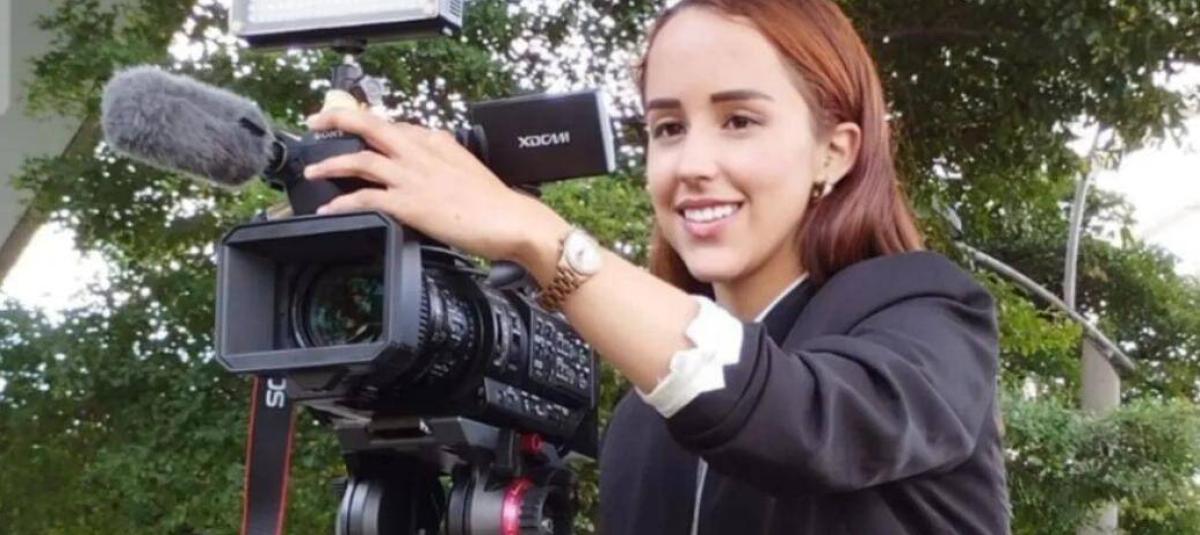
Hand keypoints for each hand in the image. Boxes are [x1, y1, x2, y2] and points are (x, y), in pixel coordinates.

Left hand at [303, 109, 569, 263]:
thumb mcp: (466, 168)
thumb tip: (431, 156)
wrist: (511, 220)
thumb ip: (444, 159)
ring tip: (313, 171)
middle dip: (337, 120)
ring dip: (331, 162)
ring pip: (360, 158)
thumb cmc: (494, 202)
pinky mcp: (409, 203)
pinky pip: (365, 198)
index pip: (394, 125)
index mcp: (436, 142)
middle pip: (370, 126)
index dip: (368, 125)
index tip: (351, 127)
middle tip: (315, 123)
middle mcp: (421, 152)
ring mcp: (413, 176)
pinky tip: (330, 208)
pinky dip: (343, 202)